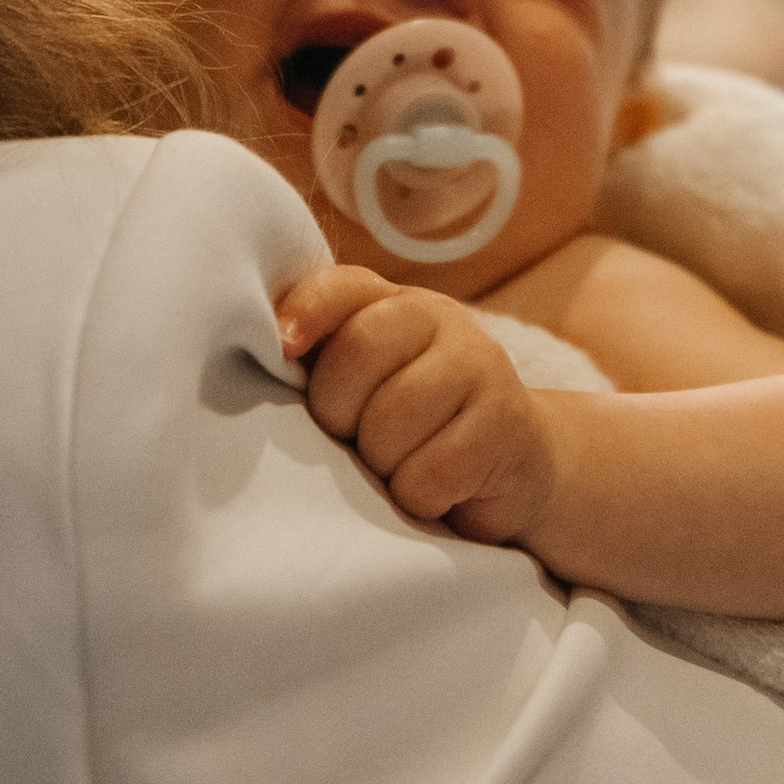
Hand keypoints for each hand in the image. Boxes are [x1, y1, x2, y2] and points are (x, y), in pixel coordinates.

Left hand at [275, 262, 558, 545]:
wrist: (513, 472)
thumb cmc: (417, 430)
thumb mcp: (366, 387)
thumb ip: (324, 358)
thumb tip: (270, 351)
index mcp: (398, 303)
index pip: (344, 287)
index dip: (306, 311)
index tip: (284, 350)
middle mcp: (443, 319)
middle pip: (359, 351)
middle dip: (339, 412)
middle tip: (356, 440)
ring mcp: (482, 365)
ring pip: (392, 420)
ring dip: (382, 464)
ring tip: (399, 466)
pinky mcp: (508, 424)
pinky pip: (429, 473)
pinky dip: (418, 497)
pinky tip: (434, 491)